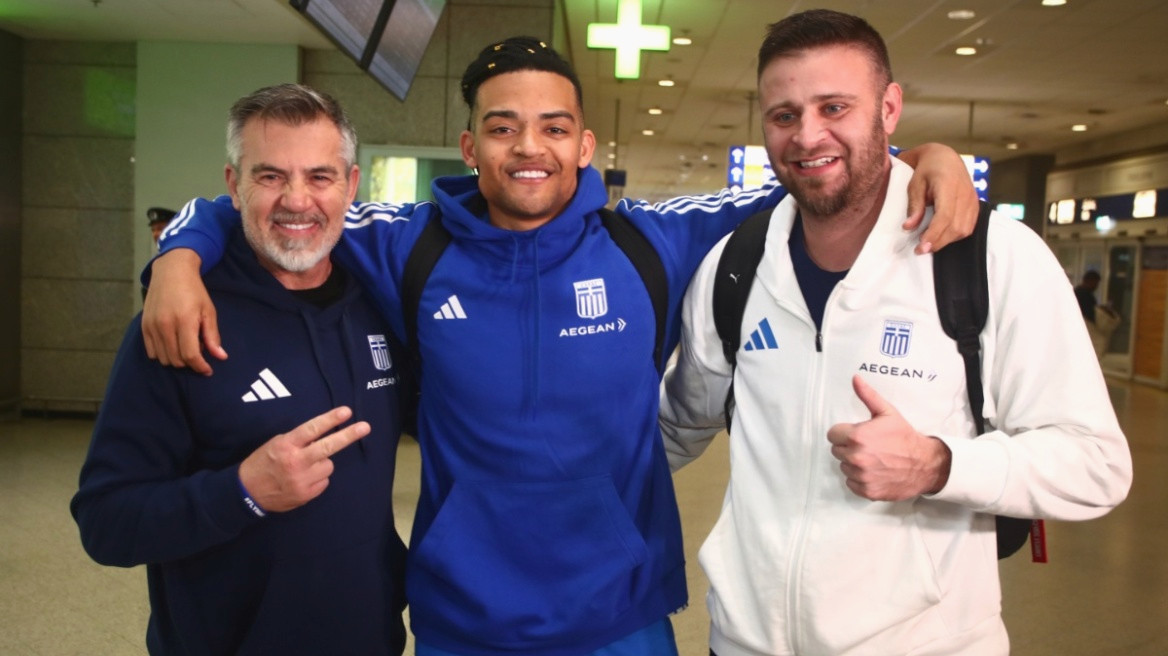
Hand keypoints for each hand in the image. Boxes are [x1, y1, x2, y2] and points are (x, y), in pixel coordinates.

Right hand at [142, 248, 226, 374]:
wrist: (171, 272)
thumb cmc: (194, 291)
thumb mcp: (208, 311)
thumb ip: (212, 336)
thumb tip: (221, 357)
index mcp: (184, 321)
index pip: (190, 355)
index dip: (200, 367)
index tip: (208, 370)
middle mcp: (165, 325)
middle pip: (176, 360)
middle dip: (190, 362)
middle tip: (198, 350)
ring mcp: (152, 326)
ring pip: (164, 358)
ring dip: (177, 359)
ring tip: (186, 344)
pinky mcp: (143, 326)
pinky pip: (152, 352)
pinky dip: (164, 354)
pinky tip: (173, 344)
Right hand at [238, 406, 370, 512]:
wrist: (247, 493)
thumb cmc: (262, 463)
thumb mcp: (275, 444)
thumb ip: (298, 440)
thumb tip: (322, 434)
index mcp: (286, 446)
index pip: (312, 429)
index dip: (330, 419)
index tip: (347, 412)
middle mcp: (296, 462)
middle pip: (328, 447)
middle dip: (348, 435)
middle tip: (365, 427)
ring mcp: (302, 480)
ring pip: (328, 465)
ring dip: (322, 463)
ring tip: (306, 466)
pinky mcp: (307, 495)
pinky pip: (324, 481)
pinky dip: (318, 478)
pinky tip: (303, 479)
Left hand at [827, 375, 950, 500]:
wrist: (925, 464)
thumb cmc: (904, 437)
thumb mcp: (887, 413)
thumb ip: (867, 396)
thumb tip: (855, 378)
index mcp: (857, 436)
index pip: (832, 435)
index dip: (844, 433)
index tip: (856, 434)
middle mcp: (856, 457)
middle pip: (837, 451)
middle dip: (848, 447)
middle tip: (867, 446)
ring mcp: (861, 476)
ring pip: (844, 467)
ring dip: (854, 464)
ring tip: (873, 459)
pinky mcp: (866, 491)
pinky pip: (851, 484)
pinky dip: (859, 479)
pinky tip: (874, 472)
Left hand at [897, 143, 978, 253]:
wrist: (945, 158)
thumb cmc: (927, 170)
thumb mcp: (915, 184)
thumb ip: (914, 205)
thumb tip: (908, 227)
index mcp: (949, 185)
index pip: (945, 216)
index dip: (934, 234)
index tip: (921, 247)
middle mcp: (965, 194)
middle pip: (955, 227)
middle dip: (938, 242)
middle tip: (920, 250)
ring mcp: (973, 200)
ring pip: (964, 230)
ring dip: (946, 241)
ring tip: (929, 243)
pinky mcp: (975, 205)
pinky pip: (969, 227)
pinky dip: (955, 235)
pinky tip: (942, 236)